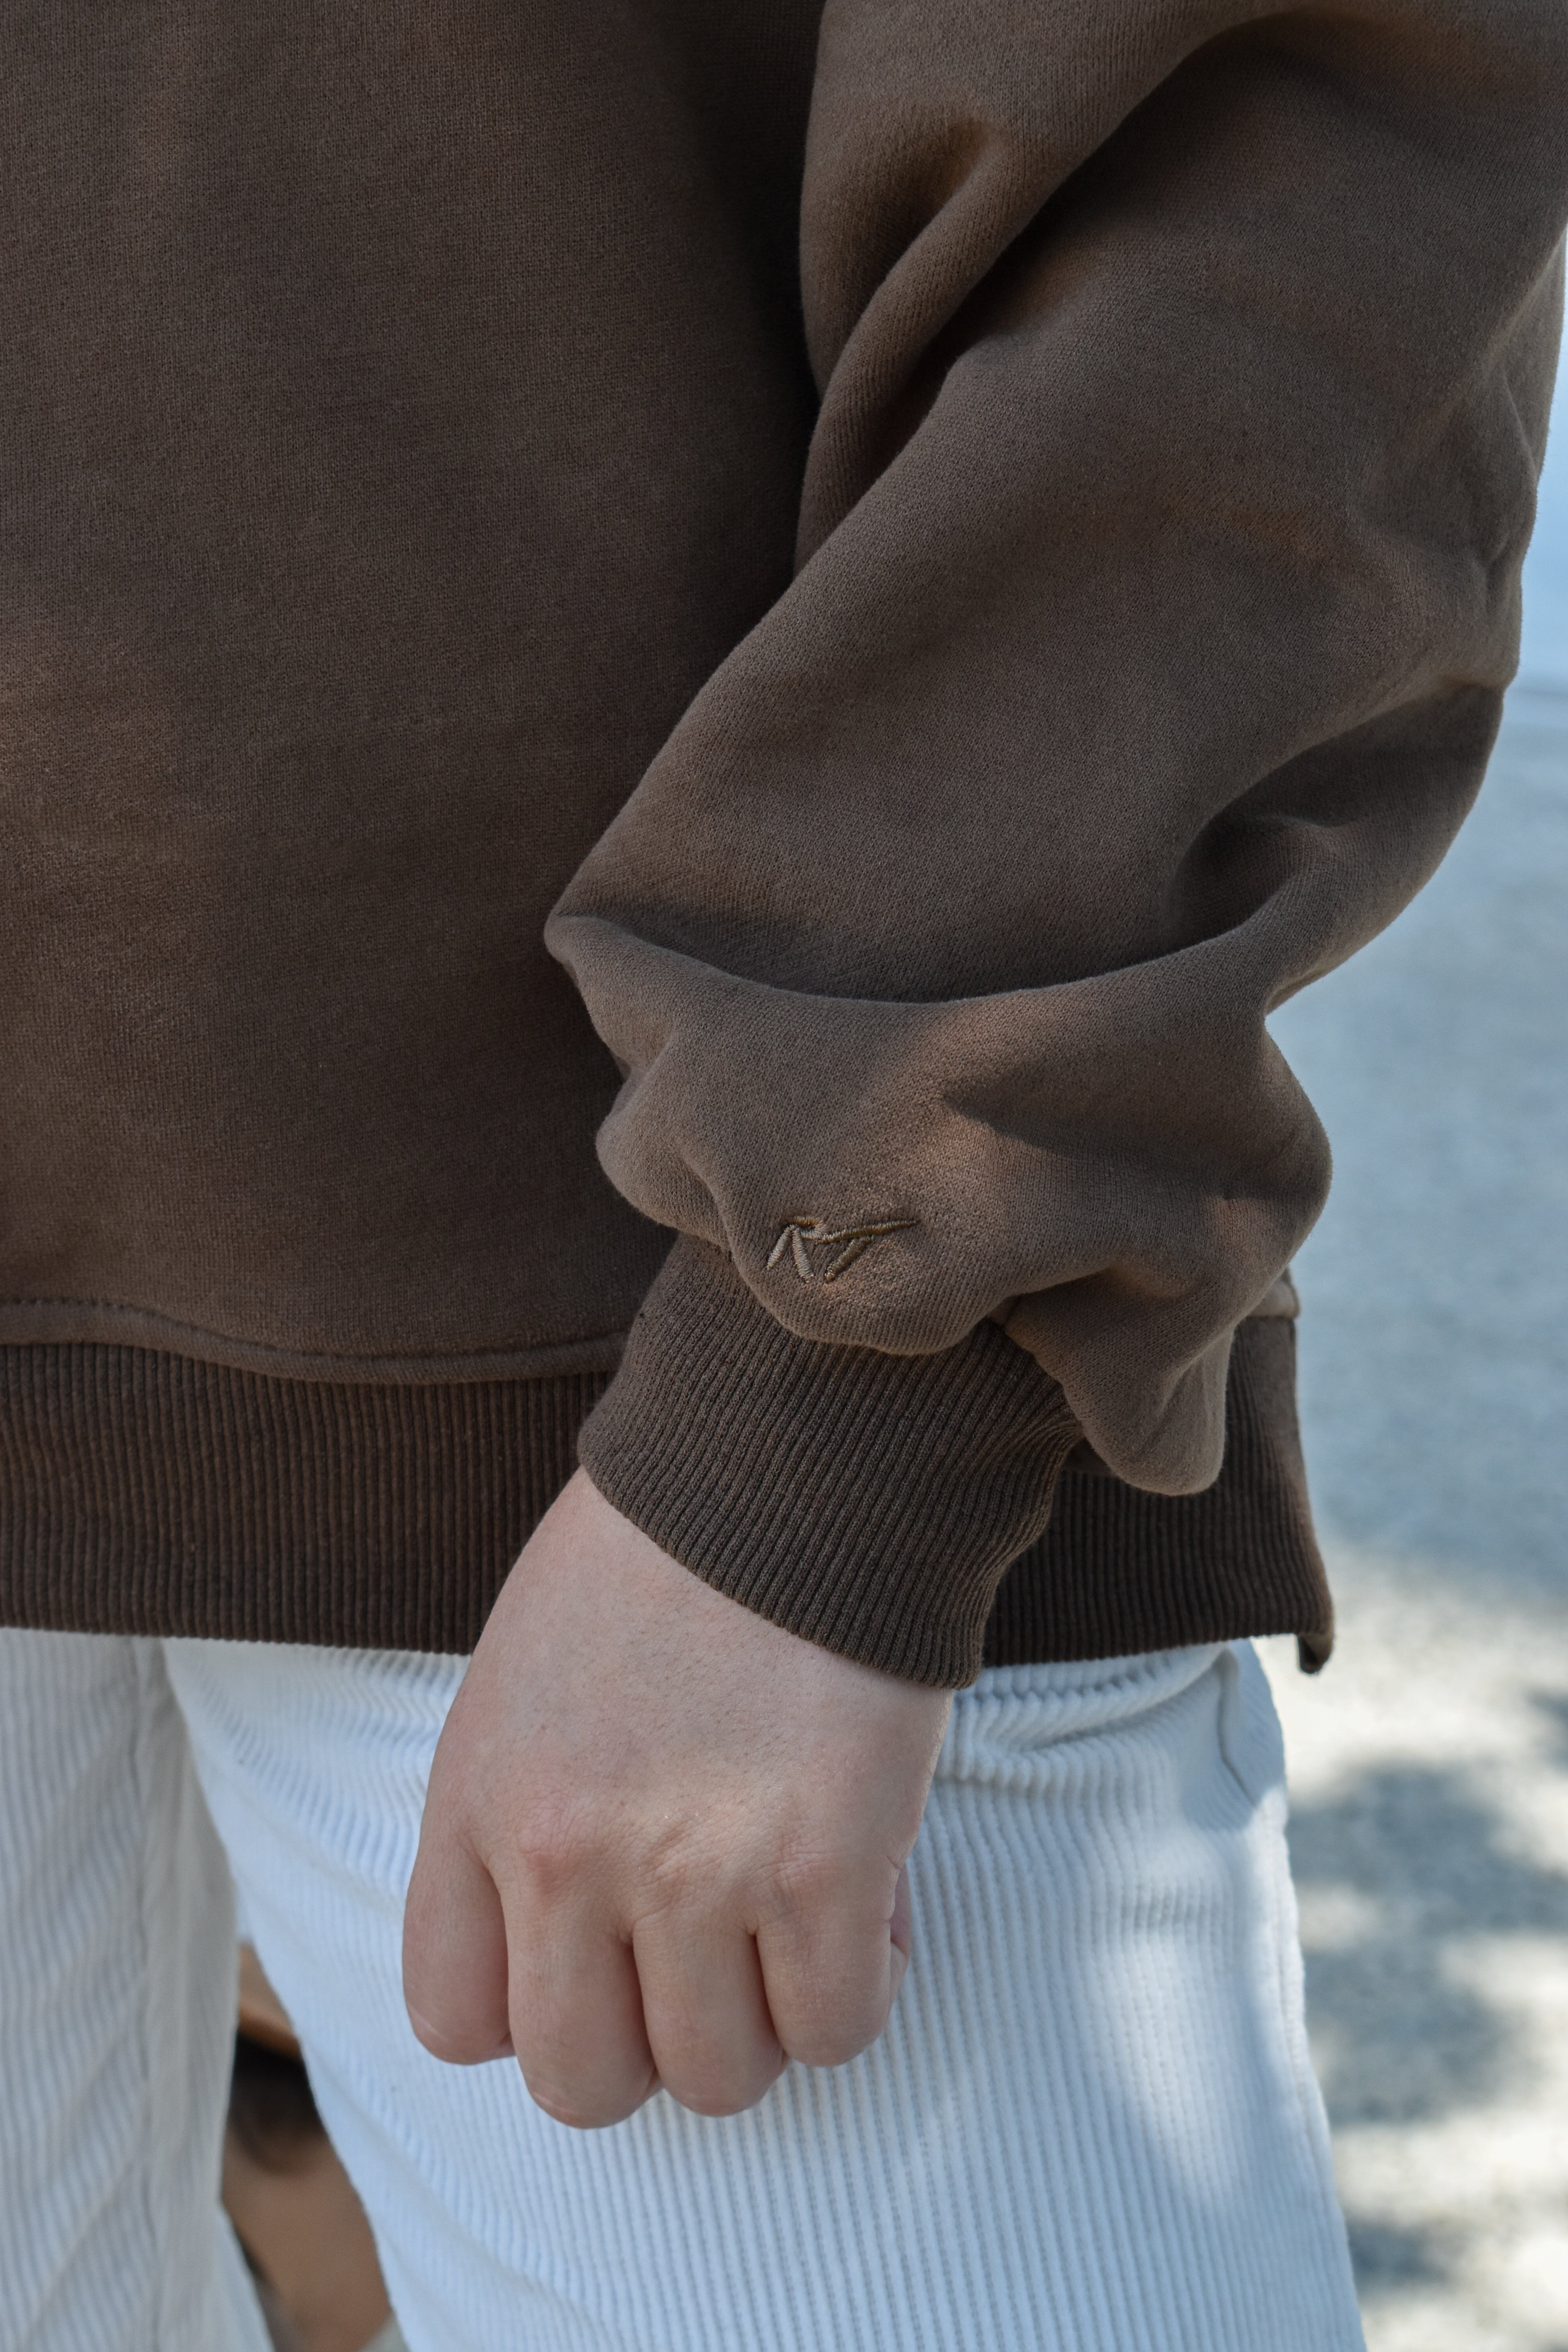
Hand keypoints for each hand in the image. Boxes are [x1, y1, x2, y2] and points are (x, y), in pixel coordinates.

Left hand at [403, 1469, 951, 2126]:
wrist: (791, 1454)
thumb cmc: (664, 1552)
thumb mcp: (524, 1677)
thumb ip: (520, 1817)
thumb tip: (579, 1949)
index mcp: (480, 1802)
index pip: (455, 2022)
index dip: (535, 2008)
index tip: (596, 1956)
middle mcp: (567, 1858)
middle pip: (583, 2082)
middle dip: (649, 2041)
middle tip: (702, 1955)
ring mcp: (696, 1873)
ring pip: (718, 2080)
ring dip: (761, 2019)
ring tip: (789, 1920)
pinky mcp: (825, 1870)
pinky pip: (835, 2030)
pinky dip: (857, 1986)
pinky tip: (865, 1901)